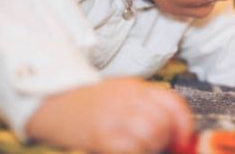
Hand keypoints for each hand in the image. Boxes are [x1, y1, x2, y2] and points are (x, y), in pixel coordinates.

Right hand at [26, 77, 192, 152]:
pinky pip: (129, 147)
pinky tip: (126, 150)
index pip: (172, 101)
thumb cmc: (86, 104)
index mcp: (134, 88)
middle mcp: (126, 98)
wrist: (51, 103)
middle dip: (167, 138)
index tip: (184, 137)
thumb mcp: (119, 96)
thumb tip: (172, 130)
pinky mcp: (99, 134)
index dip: (184, 123)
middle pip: (163, 119)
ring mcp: (112, 116)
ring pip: (151, 132)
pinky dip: (135, 151)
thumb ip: (144, 108)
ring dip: (152, 146)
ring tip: (141, 148)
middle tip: (159, 146)